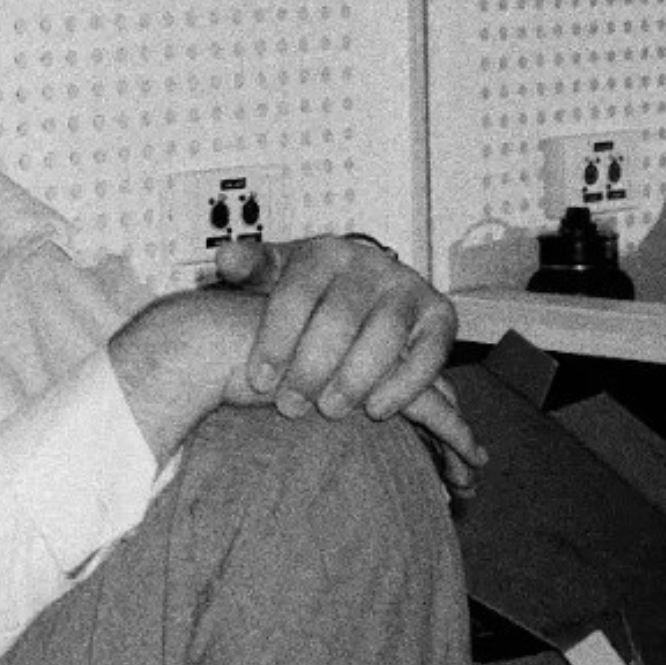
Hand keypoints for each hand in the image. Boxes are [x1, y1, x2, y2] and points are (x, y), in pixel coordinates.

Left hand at [211, 236, 486, 490]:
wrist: (361, 291)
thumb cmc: (308, 292)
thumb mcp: (274, 275)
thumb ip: (250, 268)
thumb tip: (226, 258)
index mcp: (323, 253)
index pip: (297, 293)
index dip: (277, 338)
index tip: (259, 380)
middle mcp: (370, 264)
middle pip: (340, 317)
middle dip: (312, 367)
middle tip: (290, 406)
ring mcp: (407, 289)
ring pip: (385, 334)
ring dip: (356, 377)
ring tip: (329, 410)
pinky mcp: (439, 317)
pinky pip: (431, 352)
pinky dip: (406, 384)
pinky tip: (377, 410)